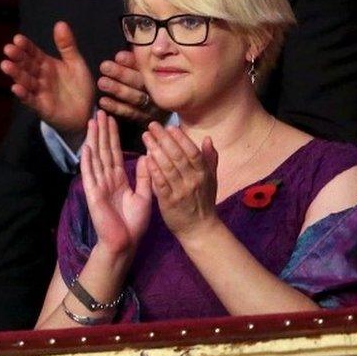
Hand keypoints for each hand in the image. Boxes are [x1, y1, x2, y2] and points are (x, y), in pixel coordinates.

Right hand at [1, 21, 94, 147]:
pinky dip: (23, 94)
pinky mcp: (41, 107)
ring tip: (6, 65)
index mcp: (47, 64)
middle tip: (8, 49)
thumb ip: (67, 46)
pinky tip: (16, 88)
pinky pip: (31, 100)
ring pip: (26, 81)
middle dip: (18, 58)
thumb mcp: (76, 63)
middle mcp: (40, 77)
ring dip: (16, 74)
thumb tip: (60, 23)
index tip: (17, 38)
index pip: (34, 53)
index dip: (26, 46)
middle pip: (27, 65)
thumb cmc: (79, 87)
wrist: (86, 113)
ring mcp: (39, 91)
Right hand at [80, 111, 151, 258]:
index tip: (112, 119)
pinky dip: (88, 160)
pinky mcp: (93, 194)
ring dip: (94, 139)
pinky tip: (86, 146)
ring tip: (93, 121)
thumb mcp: (144, 196)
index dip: (112, 136)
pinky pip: (90, 174)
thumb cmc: (134, 224)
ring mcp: (98, 185)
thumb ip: (144, 177)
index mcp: (118, 179)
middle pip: (103, 150)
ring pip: (96, 157)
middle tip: (100, 111)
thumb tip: (145, 157)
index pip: (114, 153)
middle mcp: (106, 179)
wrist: (125, 243)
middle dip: (102, 131)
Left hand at [97, 50, 167, 124]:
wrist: (160, 109)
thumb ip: (133, 61)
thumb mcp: (143, 67)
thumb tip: (119, 56)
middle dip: (121, 73)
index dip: (130, 61)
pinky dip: (116, 107)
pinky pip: (130, 112)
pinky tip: (103, 101)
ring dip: (118, 89)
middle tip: (105, 67)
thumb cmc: (144, 80)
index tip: (118, 57)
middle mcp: (155, 89)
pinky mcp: (144, 118)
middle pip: (139, 81)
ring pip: (135, 97)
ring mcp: (151, 105)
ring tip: (102, 82)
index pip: (143, 66)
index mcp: (155, 74)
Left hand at [142, 123, 219, 239]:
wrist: (199, 229)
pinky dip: (154, 170)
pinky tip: (145, 158)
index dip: (181, 138)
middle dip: (164, 139)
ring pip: (168, 168)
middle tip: (151, 126)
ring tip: (146, 137)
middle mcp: (193, 181)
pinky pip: (160, 183)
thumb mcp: (211, 180)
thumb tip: (208, 139)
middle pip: (178, 156)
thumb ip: (210, 159)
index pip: (192, 152)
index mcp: (203, 173)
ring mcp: (181, 191)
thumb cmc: (204, 201)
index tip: (169, 126)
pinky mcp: (169, 202)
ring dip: (156, 150)